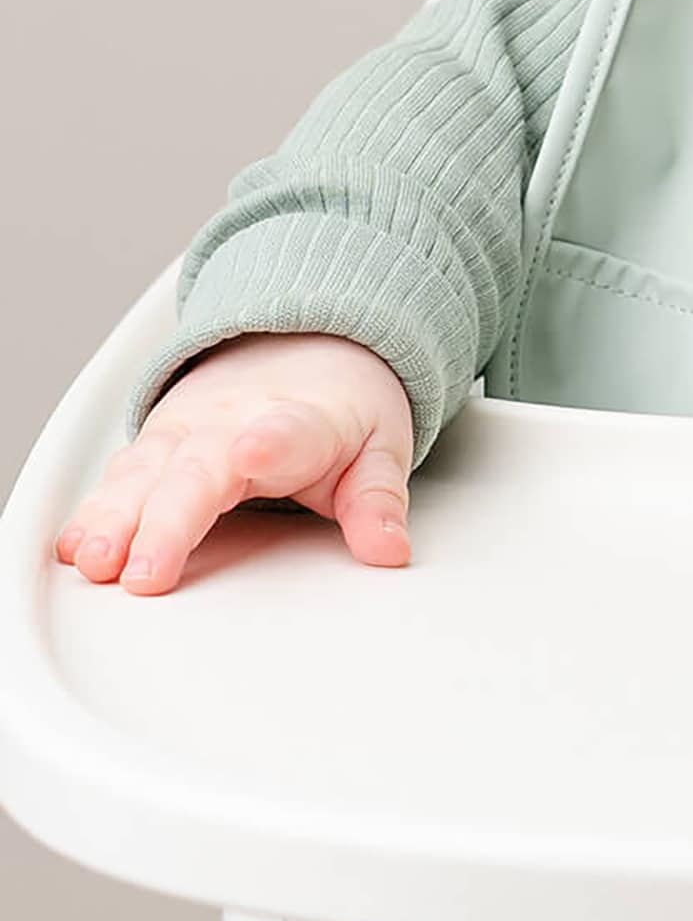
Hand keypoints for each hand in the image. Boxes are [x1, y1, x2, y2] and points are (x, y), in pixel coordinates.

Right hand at [54, 331, 415, 595]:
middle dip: (167, 521)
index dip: (269, 444)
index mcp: (299, 421)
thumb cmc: (339, 410)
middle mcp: (232, 423)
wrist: (306, 347)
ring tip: (97, 562)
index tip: (252, 454)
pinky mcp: (154, 445)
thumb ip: (378, 500)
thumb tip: (390, 550)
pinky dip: (94, 510)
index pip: (286, 433)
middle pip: (197, 470)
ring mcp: (186, 432)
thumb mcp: (378, 448)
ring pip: (143, 472)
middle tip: (147, 573)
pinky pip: (119, 476)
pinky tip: (74, 545)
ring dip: (115, 518)